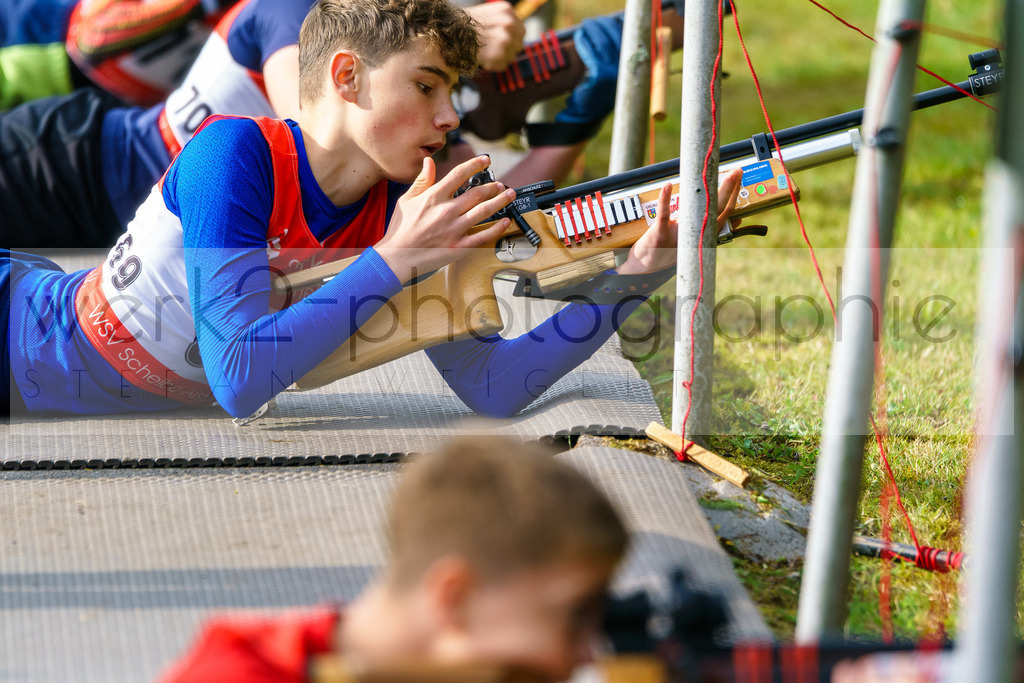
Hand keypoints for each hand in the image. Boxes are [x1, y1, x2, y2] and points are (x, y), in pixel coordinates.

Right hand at [375, 155, 515, 282]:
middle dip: (493, 186)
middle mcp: (447, 211)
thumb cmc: (400, 229)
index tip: (485, 160)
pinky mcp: (459, 246)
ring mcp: (454, 229)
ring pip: (484, 211)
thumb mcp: (406, 200)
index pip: (459, 174)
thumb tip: (428, 162)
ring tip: (509, 195)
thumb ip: (422, 180)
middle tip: (501, 184)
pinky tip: (505, 221)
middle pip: (477, 193)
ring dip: (500, 201)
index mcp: (434, 197)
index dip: (475, 164)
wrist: (397, 257)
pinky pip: (483, 236)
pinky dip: (496, 228)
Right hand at [466, 1, 524, 71]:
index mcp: (506, 10)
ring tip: (484, 52)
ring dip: (499, 58)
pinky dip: (492, 65)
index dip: (512, 39)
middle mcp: (509, 22)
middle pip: (518, 44)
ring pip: (511, 56)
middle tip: (490, 49)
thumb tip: (511, 38)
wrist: (449, 33)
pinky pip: (501, 65)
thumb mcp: (486, 16)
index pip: (520, 30)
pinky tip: (482, 57)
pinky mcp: (499, 53)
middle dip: (507, 50)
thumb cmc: (464, 26)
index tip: (500, 42)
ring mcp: (505, 38)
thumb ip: (501, 24)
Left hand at [555, 15, 623, 127]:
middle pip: (615, 35)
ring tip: (583, 27)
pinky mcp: (600, 75)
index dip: (616, 25)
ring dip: (591, 30)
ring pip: (602, 42)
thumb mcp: (615, 71)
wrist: (588, 114)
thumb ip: (618, 52)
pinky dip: (584, 42)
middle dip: (602, 24)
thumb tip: (617, 24)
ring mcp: (615, 72)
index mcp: (636, 66)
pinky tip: (579, 37)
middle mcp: (629, 68)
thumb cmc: (600, 90)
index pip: (629, 37)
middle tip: (591, 22)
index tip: (607, 20)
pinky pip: (591, 52)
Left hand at [617, 169, 743, 274]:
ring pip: (696, 210)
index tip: (739, 178)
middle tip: (737, 171)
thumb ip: (711, 229)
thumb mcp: (693, 241)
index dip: (734, 195)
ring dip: (705, 191)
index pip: (724, 212)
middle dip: (728, 189)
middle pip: (716, 209)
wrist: (645, 267)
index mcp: (703, 233)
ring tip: (712, 175)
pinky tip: (668, 186)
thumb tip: (736, 219)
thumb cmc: (669, 251)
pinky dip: (665, 199)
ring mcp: (677, 233)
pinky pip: (664, 214)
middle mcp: (694, 234)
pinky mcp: (659, 233)